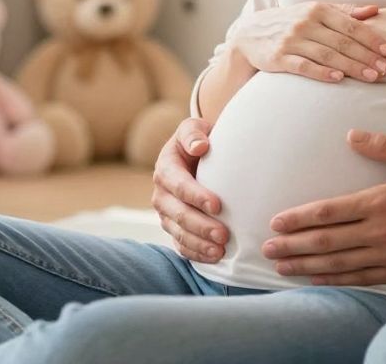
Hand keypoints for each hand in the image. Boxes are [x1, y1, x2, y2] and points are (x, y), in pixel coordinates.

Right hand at [150, 117, 227, 263]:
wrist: (196, 153)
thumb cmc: (199, 139)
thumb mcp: (193, 128)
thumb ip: (193, 133)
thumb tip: (200, 146)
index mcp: (166, 168)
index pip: (179, 185)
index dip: (196, 196)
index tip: (218, 205)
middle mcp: (161, 194)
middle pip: (177, 214)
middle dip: (200, 226)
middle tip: (223, 235)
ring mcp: (166, 214)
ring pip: (178, 233)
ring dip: (199, 243)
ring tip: (221, 250)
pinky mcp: (174, 228)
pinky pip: (181, 245)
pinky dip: (196, 253)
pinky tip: (214, 257)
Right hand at [231, 2, 385, 83]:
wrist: (250, 33)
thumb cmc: (291, 22)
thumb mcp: (315, 10)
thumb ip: (345, 11)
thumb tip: (375, 10)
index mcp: (318, 9)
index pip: (350, 24)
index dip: (371, 38)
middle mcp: (305, 22)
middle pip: (342, 41)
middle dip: (366, 56)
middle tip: (385, 69)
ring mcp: (291, 40)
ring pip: (326, 55)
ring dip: (351, 67)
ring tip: (370, 77)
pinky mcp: (279, 57)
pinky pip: (304, 66)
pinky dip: (322, 73)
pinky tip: (338, 80)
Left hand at [262, 130, 385, 285]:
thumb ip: (385, 144)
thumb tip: (352, 135)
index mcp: (382, 200)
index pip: (330, 211)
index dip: (299, 217)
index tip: (276, 220)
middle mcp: (381, 231)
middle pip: (327, 241)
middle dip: (293, 245)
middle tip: (267, 248)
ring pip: (340, 264)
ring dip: (307, 266)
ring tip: (283, 266)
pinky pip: (362, 279)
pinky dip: (336, 281)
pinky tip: (319, 280)